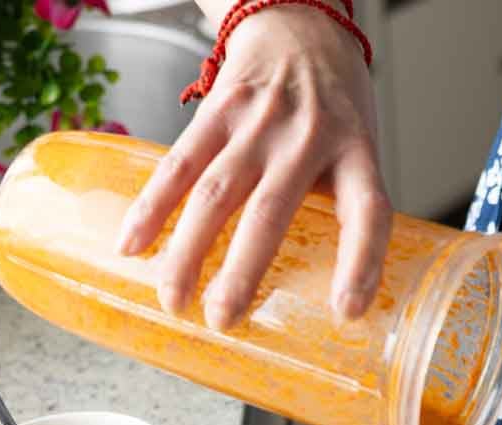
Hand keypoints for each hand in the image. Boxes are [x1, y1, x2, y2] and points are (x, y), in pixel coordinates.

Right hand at [114, 5, 391, 328]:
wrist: (298, 24)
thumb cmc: (334, 104)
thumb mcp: (359, 148)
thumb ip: (342, 205)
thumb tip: (325, 289)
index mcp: (355, 153)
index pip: (368, 212)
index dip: (360, 264)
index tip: (345, 311)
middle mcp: (307, 137)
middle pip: (270, 211)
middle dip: (242, 271)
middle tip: (222, 319)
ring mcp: (258, 121)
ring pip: (215, 193)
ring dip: (188, 251)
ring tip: (173, 300)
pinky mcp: (217, 109)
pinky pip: (179, 163)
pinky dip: (152, 206)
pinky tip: (133, 244)